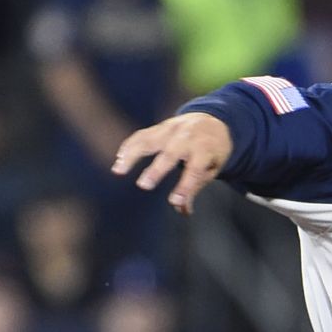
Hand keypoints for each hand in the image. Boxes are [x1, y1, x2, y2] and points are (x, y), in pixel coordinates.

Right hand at [111, 112, 232, 214]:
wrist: (213, 121)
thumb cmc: (212, 151)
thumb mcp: (212, 168)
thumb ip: (196, 186)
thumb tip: (182, 210)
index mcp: (205, 149)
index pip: (195, 169)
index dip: (185, 186)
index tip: (175, 202)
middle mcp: (187, 137)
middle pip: (170, 153)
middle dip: (156, 170)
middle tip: (143, 185)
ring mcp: (171, 129)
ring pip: (149, 140)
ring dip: (132, 155)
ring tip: (118, 170)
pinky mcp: (159, 127)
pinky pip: (141, 135)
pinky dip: (129, 146)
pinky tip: (119, 159)